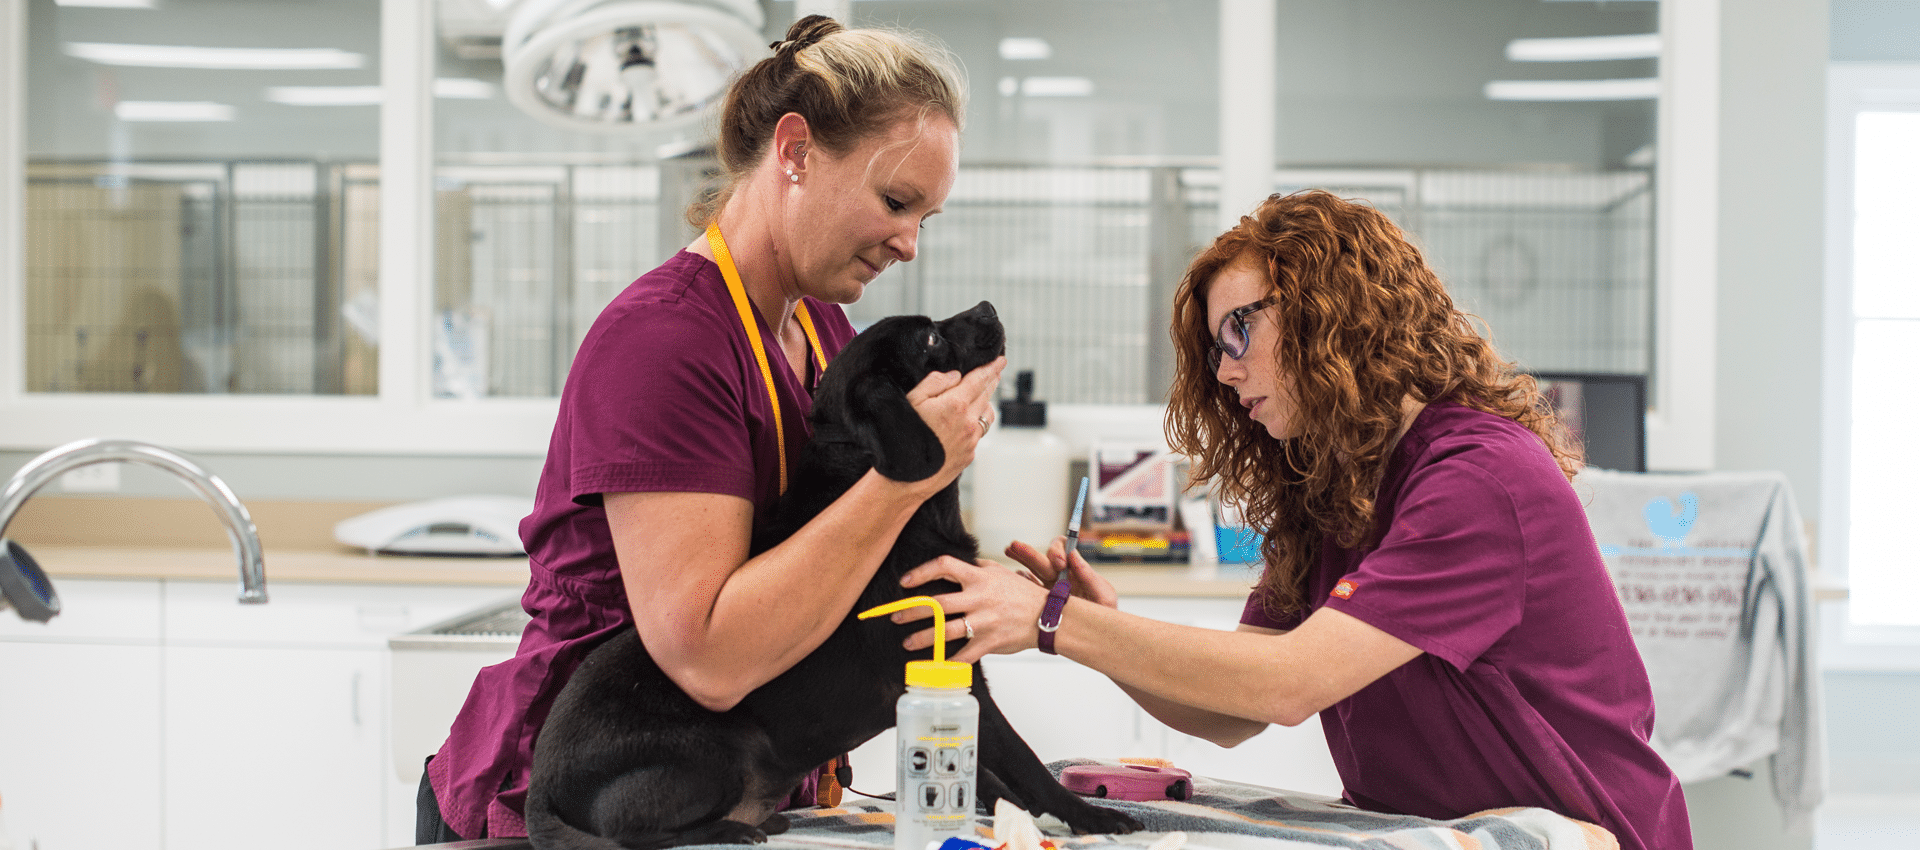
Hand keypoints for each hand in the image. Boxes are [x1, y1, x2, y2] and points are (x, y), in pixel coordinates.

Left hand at [894, 554, 1046, 662]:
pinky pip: (964, 655)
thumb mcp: (1000, 571)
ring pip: (945, 631)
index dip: (921, 572)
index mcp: (979, 578)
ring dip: (923, 638)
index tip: (905, 582)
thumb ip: (977, 566)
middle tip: (896, 616)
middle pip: (937, 604)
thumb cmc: (1023, 594)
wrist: (1047, 617)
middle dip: (912, 611)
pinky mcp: (989, 642)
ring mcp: (984, 622)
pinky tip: (936, 665)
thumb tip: (957, 563)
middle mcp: (979, 598)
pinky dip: (948, 663)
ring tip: (908, 642)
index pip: (944, 567)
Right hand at [905, 356, 1005, 492]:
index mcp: (955, 405)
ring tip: (981, 396)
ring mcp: (971, 441)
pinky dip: (976, 423)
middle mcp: (968, 423)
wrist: (906, 479)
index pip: (980, 380)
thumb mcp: (912, 400)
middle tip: (994, 372)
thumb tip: (956, 376)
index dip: (992, 368)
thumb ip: (936, 382)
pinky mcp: (969, 455)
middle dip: (991, 382)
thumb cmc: (904, 437)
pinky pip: (978, 433)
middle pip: (987, 395)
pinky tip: (966, 422)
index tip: (1001, 360)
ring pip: (987, 415)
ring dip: (986, 403)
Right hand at [1003, 536, 1118, 609]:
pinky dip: (1018, 582)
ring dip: (1019, 559)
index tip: (1059, 563)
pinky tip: (1011, 577)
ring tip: (1009, 550)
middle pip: (1042, 560)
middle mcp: (1060, 579)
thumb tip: (1073, 554)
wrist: (1096, 641)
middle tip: (1016, 546)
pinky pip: (1025, 590)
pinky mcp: (1039, 606)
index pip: (1064, 551)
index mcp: (1075, 572)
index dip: (1058, 551)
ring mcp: (1047, 592)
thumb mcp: (1103, 596)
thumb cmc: (1104, 618)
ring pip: (1030, 571)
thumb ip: (1089, 576)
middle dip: (1029, 552)